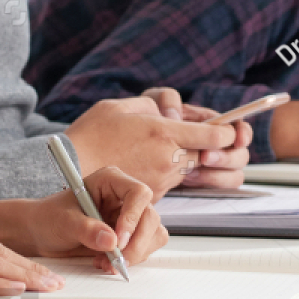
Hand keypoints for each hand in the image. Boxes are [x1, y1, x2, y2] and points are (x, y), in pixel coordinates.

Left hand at [25, 166, 169, 271]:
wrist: (42, 232)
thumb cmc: (50, 217)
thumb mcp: (63, 222)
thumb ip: (86, 229)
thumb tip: (111, 241)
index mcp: (111, 181)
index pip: (138, 193)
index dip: (133, 218)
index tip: (118, 241)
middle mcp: (124, 197)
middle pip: (150, 217)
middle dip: (136, 243)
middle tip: (117, 260)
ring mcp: (129, 216)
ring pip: (153, 233)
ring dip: (135, 253)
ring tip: (107, 262)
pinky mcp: (129, 234)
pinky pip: (145, 247)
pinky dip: (131, 259)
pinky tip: (107, 262)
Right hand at [64, 94, 240, 195]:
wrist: (69, 169)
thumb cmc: (92, 134)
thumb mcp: (121, 106)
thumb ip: (152, 105)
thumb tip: (171, 111)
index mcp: (164, 132)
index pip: (216, 136)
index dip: (229, 132)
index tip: (228, 128)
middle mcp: (167, 158)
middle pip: (209, 154)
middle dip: (211, 147)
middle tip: (206, 139)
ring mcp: (161, 179)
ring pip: (190, 168)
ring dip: (188, 159)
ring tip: (169, 148)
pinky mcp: (152, 194)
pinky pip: (172, 181)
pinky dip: (169, 172)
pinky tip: (151, 163)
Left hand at [140, 88, 253, 188]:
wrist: (136, 143)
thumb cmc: (147, 117)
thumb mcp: (153, 100)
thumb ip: (166, 99)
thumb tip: (176, 115)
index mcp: (212, 123)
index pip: (238, 127)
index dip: (242, 133)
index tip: (236, 139)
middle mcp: (217, 144)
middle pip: (241, 155)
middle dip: (227, 158)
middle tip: (204, 158)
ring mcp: (212, 164)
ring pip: (235, 175)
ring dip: (219, 175)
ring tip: (192, 172)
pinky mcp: (203, 180)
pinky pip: (219, 187)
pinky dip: (208, 183)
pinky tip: (187, 179)